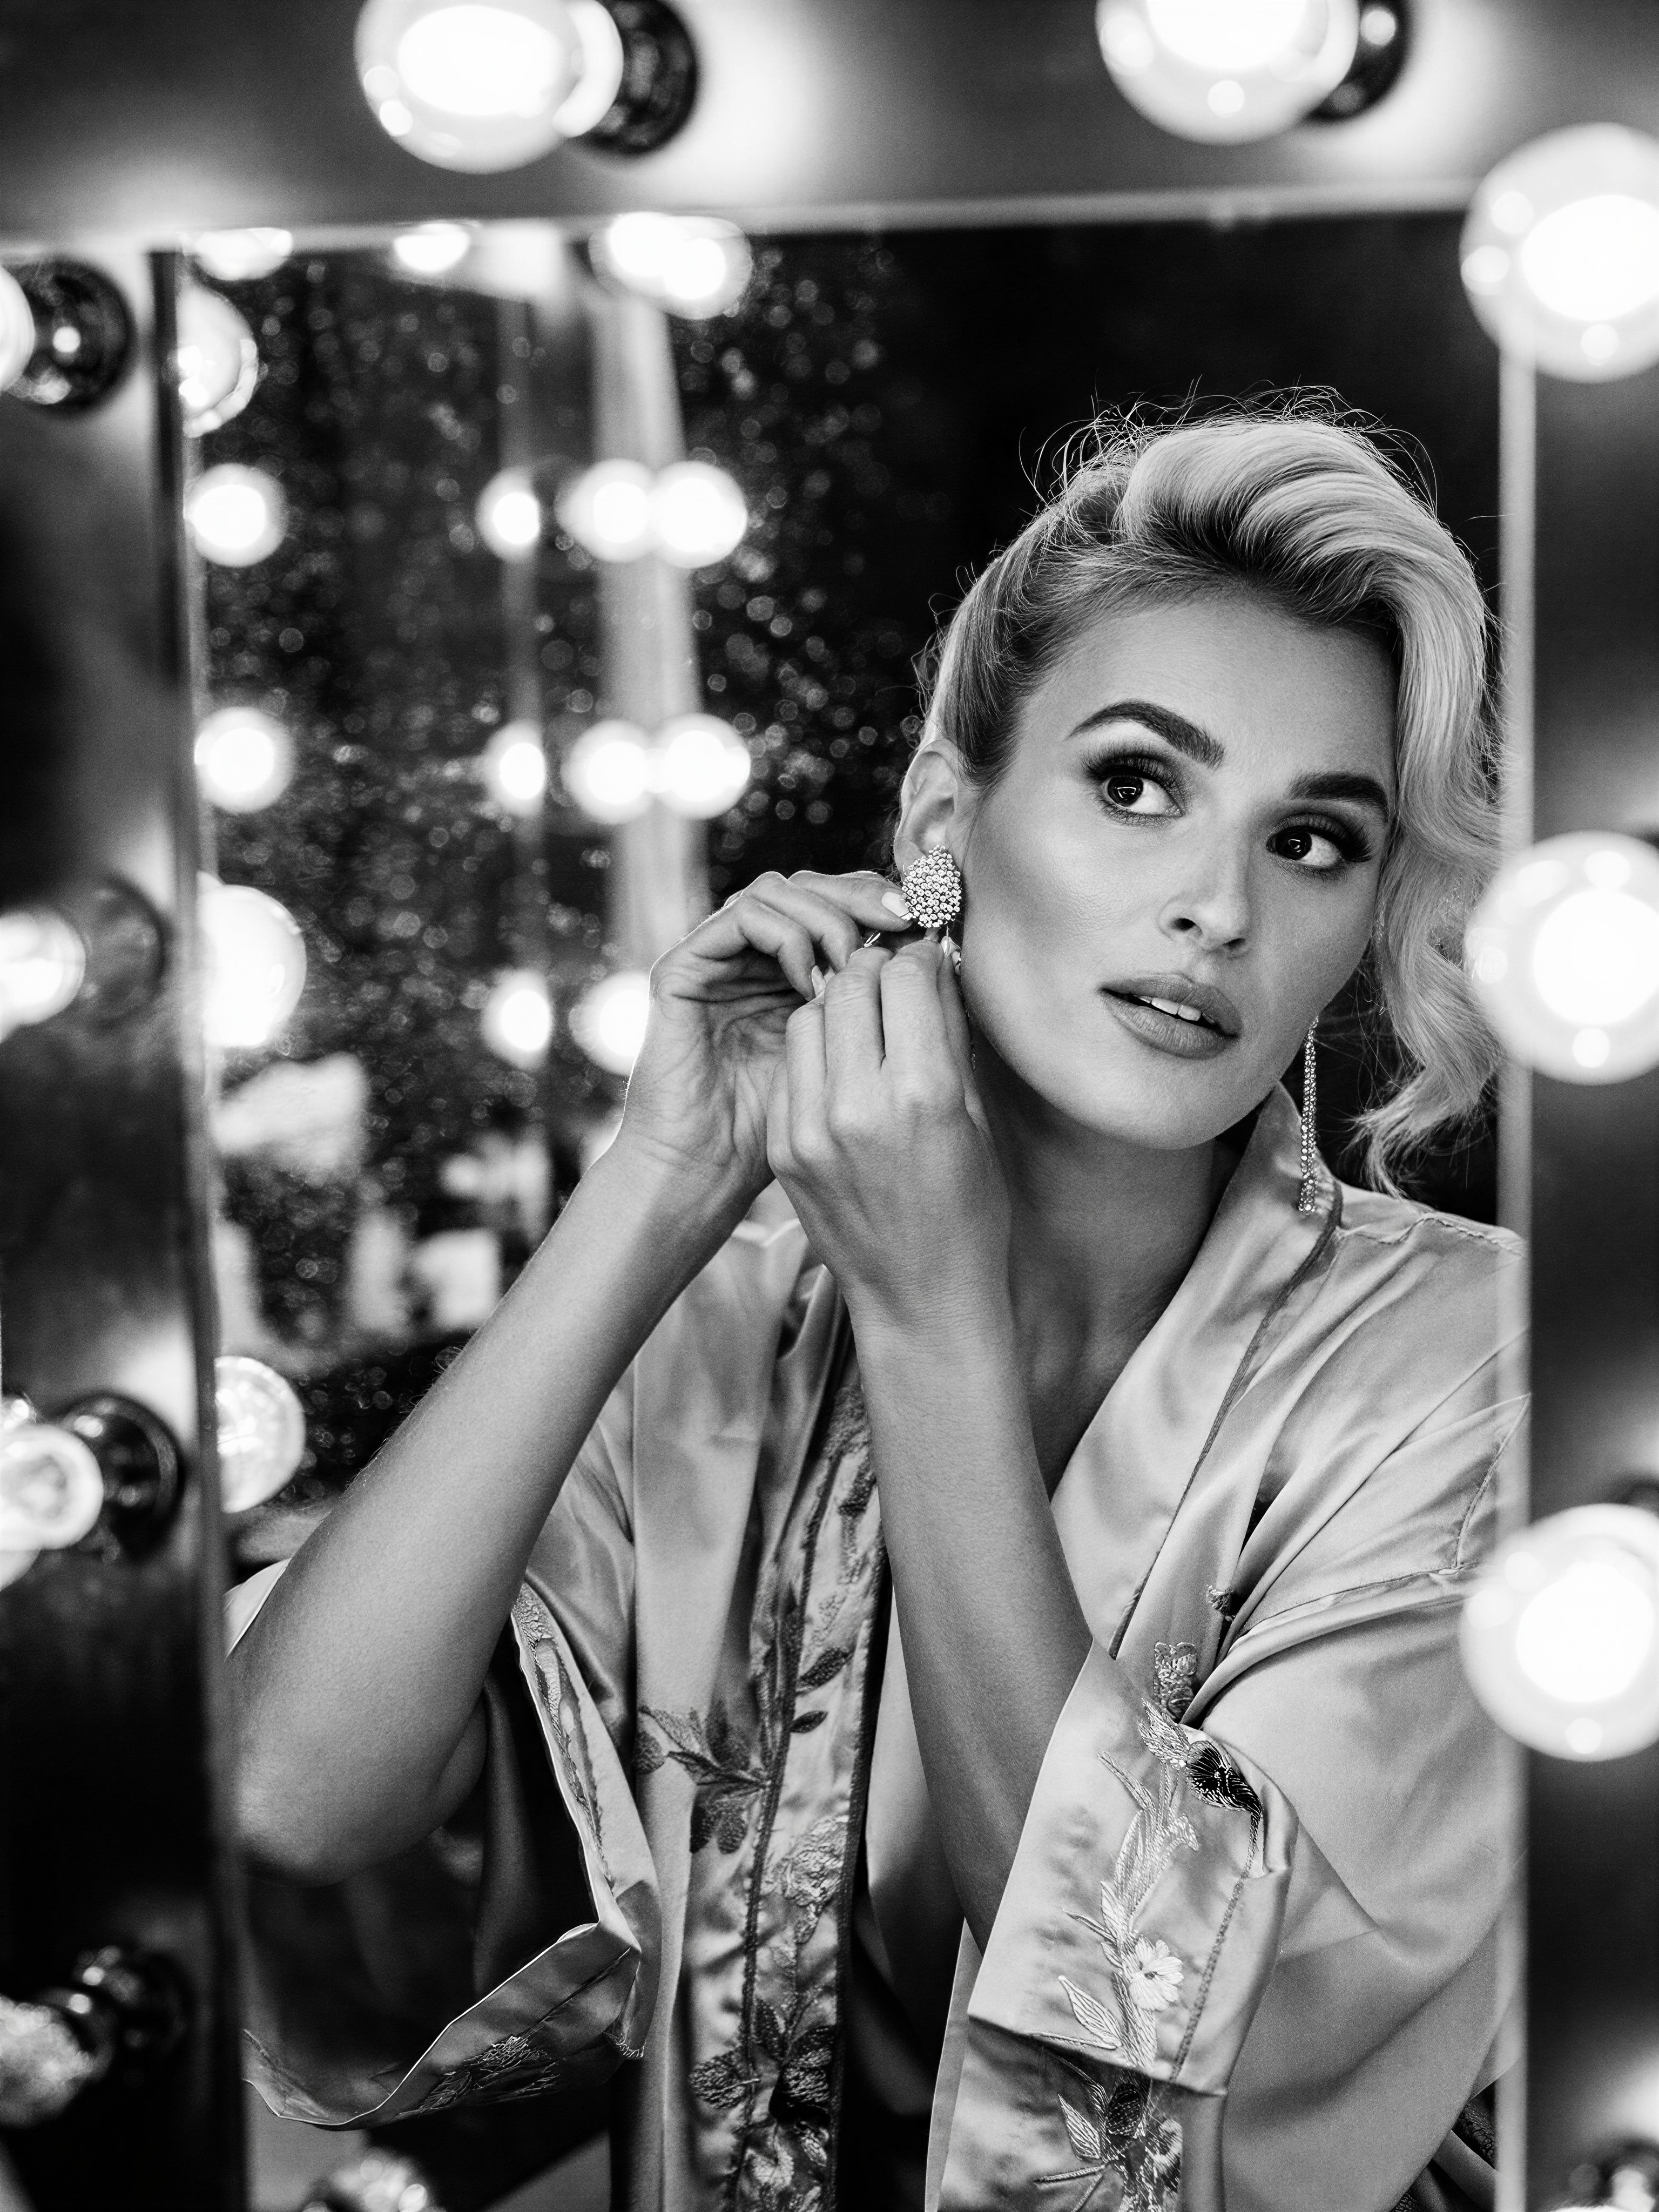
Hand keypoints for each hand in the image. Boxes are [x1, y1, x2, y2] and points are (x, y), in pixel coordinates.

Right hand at [614, 870, 912, 1209]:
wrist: (705, 1178)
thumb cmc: (789, 1142)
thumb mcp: (857, 1073)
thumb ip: (888, 1018)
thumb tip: (944, 958)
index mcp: (795, 974)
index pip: (842, 903)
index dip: (885, 902)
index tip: (928, 926)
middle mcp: (754, 959)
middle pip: (813, 884)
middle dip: (863, 896)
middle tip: (902, 921)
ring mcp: (717, 960)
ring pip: (779, 889)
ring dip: (826, 915)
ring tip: (854, 962)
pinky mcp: (682, 969)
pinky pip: (740, 917)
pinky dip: (784, 934)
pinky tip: (812, 980)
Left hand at [765, 938, 1010, 1331]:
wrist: (920, 1297)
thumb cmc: (968, 1210)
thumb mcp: (974, 1118)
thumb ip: (949, 1036)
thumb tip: (934, 965)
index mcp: (922, 1095)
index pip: (904, 976)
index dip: (921, 960)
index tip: (929, 964)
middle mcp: (859, 1106)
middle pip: (850, 983)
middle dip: (876, 971)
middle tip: (895, 983)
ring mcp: (810, 1129)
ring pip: (809, 1016)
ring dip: (839, 1006)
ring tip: (867, 1027)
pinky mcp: (782, 1147)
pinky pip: (791, 1066)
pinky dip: (816, 1052)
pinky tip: (842, 1069)